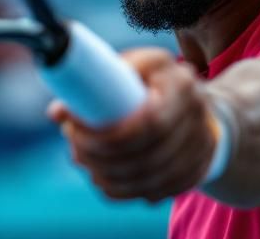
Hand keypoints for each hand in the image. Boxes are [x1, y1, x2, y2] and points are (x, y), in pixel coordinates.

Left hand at [47, 48, 218, 202]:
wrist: (196, 102)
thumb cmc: (153, 80)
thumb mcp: (130, 67)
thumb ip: (95, 82)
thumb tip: (57, 113)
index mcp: (180, 83)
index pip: (149, 122)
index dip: (109, 135)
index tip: (74, 130)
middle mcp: (197, 114)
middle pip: (148, 154)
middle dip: (104, 158)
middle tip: (75, 152)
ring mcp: (202, 145)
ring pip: (152, 177)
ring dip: (111, 177)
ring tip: (85, 166)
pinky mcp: (197, 170)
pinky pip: (159, 191)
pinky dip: (127, 191)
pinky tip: (105, 182)